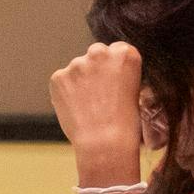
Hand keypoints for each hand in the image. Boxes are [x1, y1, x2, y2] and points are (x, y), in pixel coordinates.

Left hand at [50, 42, 144, 187]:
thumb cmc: (125, 124)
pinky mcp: (58, 76)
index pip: (117, 50)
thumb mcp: (135, 91)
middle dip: (96, 68)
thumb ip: (119, 74)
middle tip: (99, 94)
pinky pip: (62, 81)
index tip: (113, 81)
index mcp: (125, 54)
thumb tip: (106, 74)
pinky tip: (76, 109)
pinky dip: (66, 92)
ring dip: (80, 81)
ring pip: (77, 68)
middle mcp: (100, 53)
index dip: (114, 68)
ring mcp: (77, 64)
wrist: (105, 143)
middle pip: (96, 53)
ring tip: (88, 107)